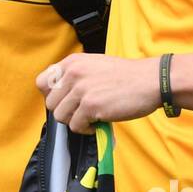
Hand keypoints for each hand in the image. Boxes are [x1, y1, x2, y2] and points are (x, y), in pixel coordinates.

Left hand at [36, 53, 160, 133]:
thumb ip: (75, 75)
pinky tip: (99, 123)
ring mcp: (81, 89)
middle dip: (66, 111)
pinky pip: (76, 126)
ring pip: (60, 117)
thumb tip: (60, 94)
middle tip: (82, 111)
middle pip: (50, 103)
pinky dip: (86, 129)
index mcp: (72, 62)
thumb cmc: (126, 76)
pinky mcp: (91, 106)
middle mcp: (73, 74)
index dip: (51, 95)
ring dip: (75, 121)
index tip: (65, 101)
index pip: (41, 82)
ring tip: (91, 117)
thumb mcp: (94, 65)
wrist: (150, 80)